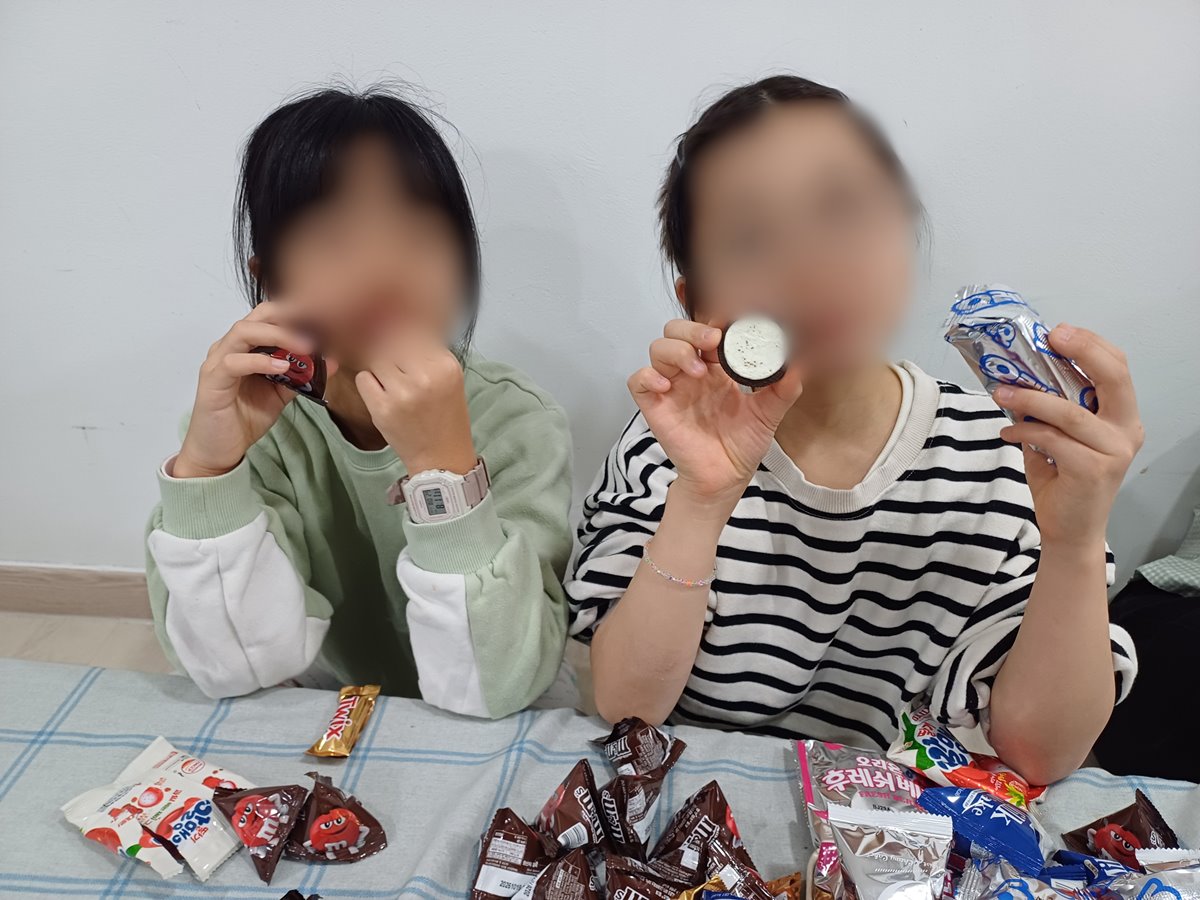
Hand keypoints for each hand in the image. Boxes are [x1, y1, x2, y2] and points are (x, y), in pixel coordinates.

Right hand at [176, 302, 332, 477]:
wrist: (220, 450)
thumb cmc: (246, 417)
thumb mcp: (282, 393)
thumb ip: (303, 376)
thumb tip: (332, 360)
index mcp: (247, 346)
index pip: (271, 316)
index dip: (297, 312)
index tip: (325, 316)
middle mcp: (230, 346)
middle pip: (258, 315)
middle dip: (290, 315)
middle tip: (318, 324)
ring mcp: (218, 361)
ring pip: (244, 332)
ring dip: (278, 335)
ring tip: (306, 346)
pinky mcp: (212, 380)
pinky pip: (233, 362)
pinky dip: (260, 361)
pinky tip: (282, 367)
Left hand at [355, 332, 476, 474]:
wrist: (442, 456)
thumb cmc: (444, 413)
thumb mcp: (447, 376)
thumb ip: (426, 350)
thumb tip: (393, 320)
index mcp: (445, 365)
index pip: (413, 331)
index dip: (400, 333)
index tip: (397, 343)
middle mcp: (426, 376)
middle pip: (392, 341)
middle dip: (388, 349)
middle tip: (393, 366)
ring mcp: (403, 393)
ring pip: (376, 357)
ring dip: (378, 367)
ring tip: (390, 382)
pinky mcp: (383, 409)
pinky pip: (363, 378)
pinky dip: (368, 384)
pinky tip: (382, 395)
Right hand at [628, 319, 803, 506]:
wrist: (725, 478)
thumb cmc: (741, 445)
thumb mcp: (769, 413)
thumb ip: (783, 390)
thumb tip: (799, 366)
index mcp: (716, 368)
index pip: (708, 330)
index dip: (715, 321)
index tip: (731, 323)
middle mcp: (691, 373)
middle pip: (677, 331)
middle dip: (692, 329)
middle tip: (712, 340)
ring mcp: (671, 388)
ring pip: (658, 349)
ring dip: (676, 351)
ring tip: (698, 370)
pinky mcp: (655, 406)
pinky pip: (638, 381)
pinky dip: (647, 376)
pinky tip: (666, 387)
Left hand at [994, 324, 1143, 548]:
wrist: (1069, 530)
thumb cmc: (1062, 480)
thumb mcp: (1059, 436)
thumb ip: (1051, 407)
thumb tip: (1016, 374)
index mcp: (1122, 416)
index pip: (1117, 367)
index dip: (1090, 344)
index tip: (1057, 331)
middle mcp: (1126, 430)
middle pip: (1113, 377)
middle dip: (1081, 351)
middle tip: (1049, 338)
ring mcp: (1114, 451)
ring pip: (1069, 411)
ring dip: (1029, 398)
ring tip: (1001, 393)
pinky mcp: (1093, 470)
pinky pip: (1051, 439)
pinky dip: (1024, 432)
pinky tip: (1008, 434)